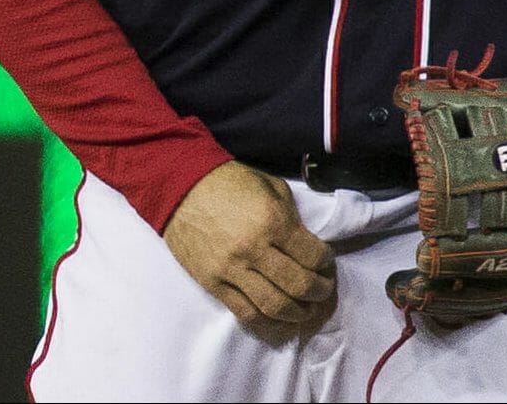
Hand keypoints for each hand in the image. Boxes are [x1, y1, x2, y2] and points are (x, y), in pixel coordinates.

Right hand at [163, 161, 337, 331]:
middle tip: (322, 289)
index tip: (325, 262)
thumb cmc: (228, 183)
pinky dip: (269, 323)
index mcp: (272, 220)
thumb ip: (292, 217)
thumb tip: (309, 245)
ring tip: (304, 308)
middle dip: (320, 292)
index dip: (327, 262)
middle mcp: (254, 248)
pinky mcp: (213, 282)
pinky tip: (280, 319)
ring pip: (276, 306)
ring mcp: (231, 269)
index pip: (314, 256)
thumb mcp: (270, 187)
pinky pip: (246, 313)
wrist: (179, 186)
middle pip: (300, 286)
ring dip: (299, 313)